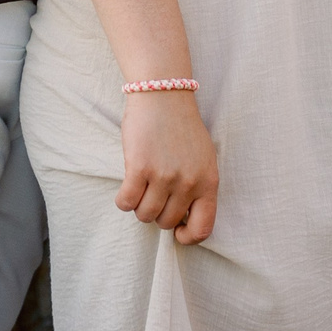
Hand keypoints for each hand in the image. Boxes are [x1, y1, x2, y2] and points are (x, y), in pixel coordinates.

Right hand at [118, 90, 217, 243]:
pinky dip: (122, 201)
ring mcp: (164, 176)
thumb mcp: (203, 158)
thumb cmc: (181, 126)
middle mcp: (188, 182)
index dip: (187, 237)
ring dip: (139, 207)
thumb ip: (198, 187)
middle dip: (157, 214)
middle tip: (153, 195)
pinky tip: (125, 189)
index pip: (203, 229)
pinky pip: (126, 202)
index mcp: (208, 182)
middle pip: (167, 222)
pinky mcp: (140, 168)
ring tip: (140, 189)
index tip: (177, 231)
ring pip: (145, 215)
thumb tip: (186, 219)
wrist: (163, 93)